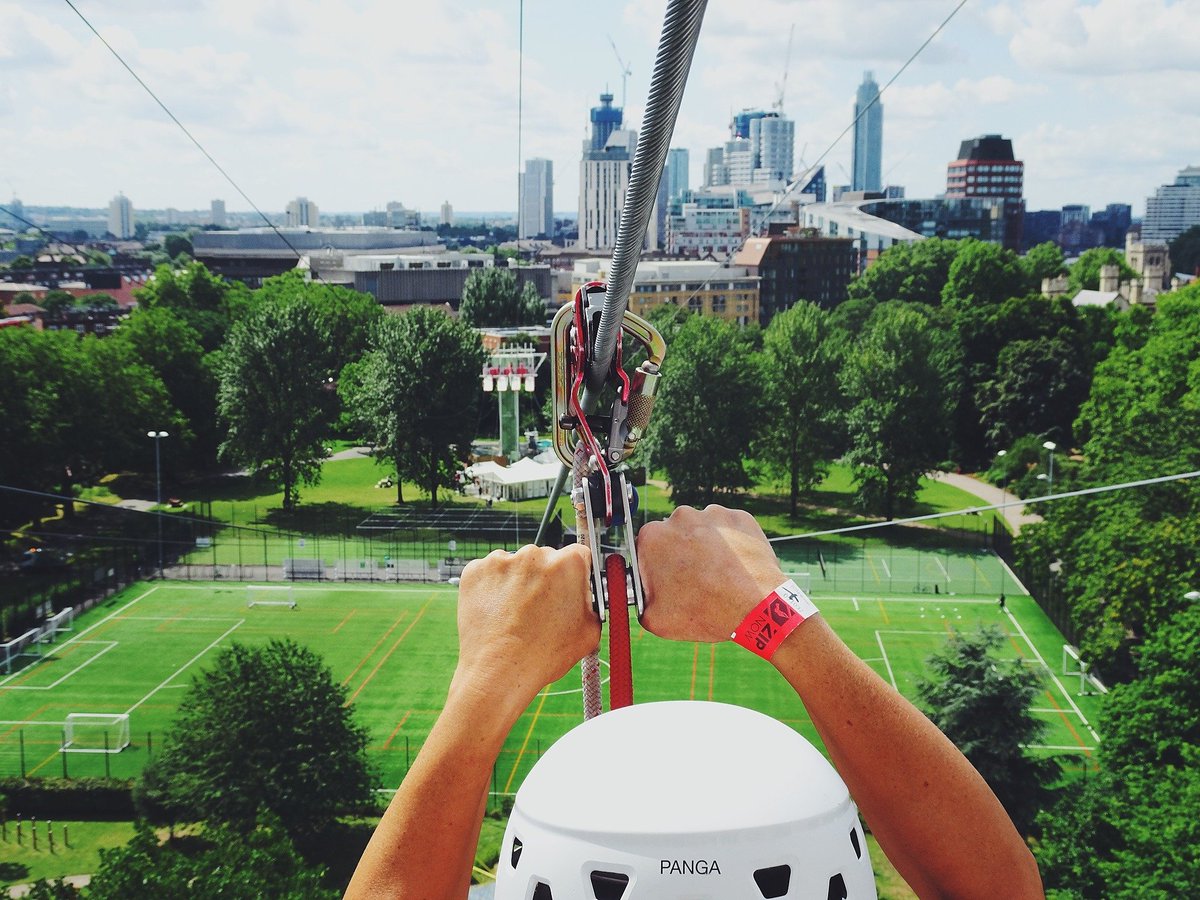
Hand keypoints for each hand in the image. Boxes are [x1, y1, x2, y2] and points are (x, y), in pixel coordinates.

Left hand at [453, 544, 597, 715]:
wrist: (497, 671)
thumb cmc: (544, 655)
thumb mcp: (589, 632)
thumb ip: (592, 604)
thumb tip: (588, 595)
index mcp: (567, 564)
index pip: (579, 555)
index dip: (575, 575)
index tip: (568, 588)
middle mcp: (534, 554)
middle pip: (546, 559)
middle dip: (546, 578)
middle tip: (541, 608)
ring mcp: (501, 560)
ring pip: (517, 566)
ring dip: (519, 582)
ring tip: (516, 615)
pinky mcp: (475, 570)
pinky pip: (491, 574)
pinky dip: (494, 588)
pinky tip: (498, 612)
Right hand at [637, 505, 784, 641]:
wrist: (756, 607)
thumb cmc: (705, 612)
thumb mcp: (654, 619)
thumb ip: (639, 600)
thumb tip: (642, 593)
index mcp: (653, 537)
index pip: (647, 548)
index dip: (656, 567)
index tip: (668, 581)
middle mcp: (681, 517)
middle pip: (675, 534)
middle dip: (681, 553)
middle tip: (694, 580)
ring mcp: (713, 514)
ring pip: (703, 529)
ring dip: (706, 546)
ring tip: (718, 575)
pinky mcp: (739, 517)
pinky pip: (728, 529)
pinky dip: (730, 543)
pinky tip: (734, 566)